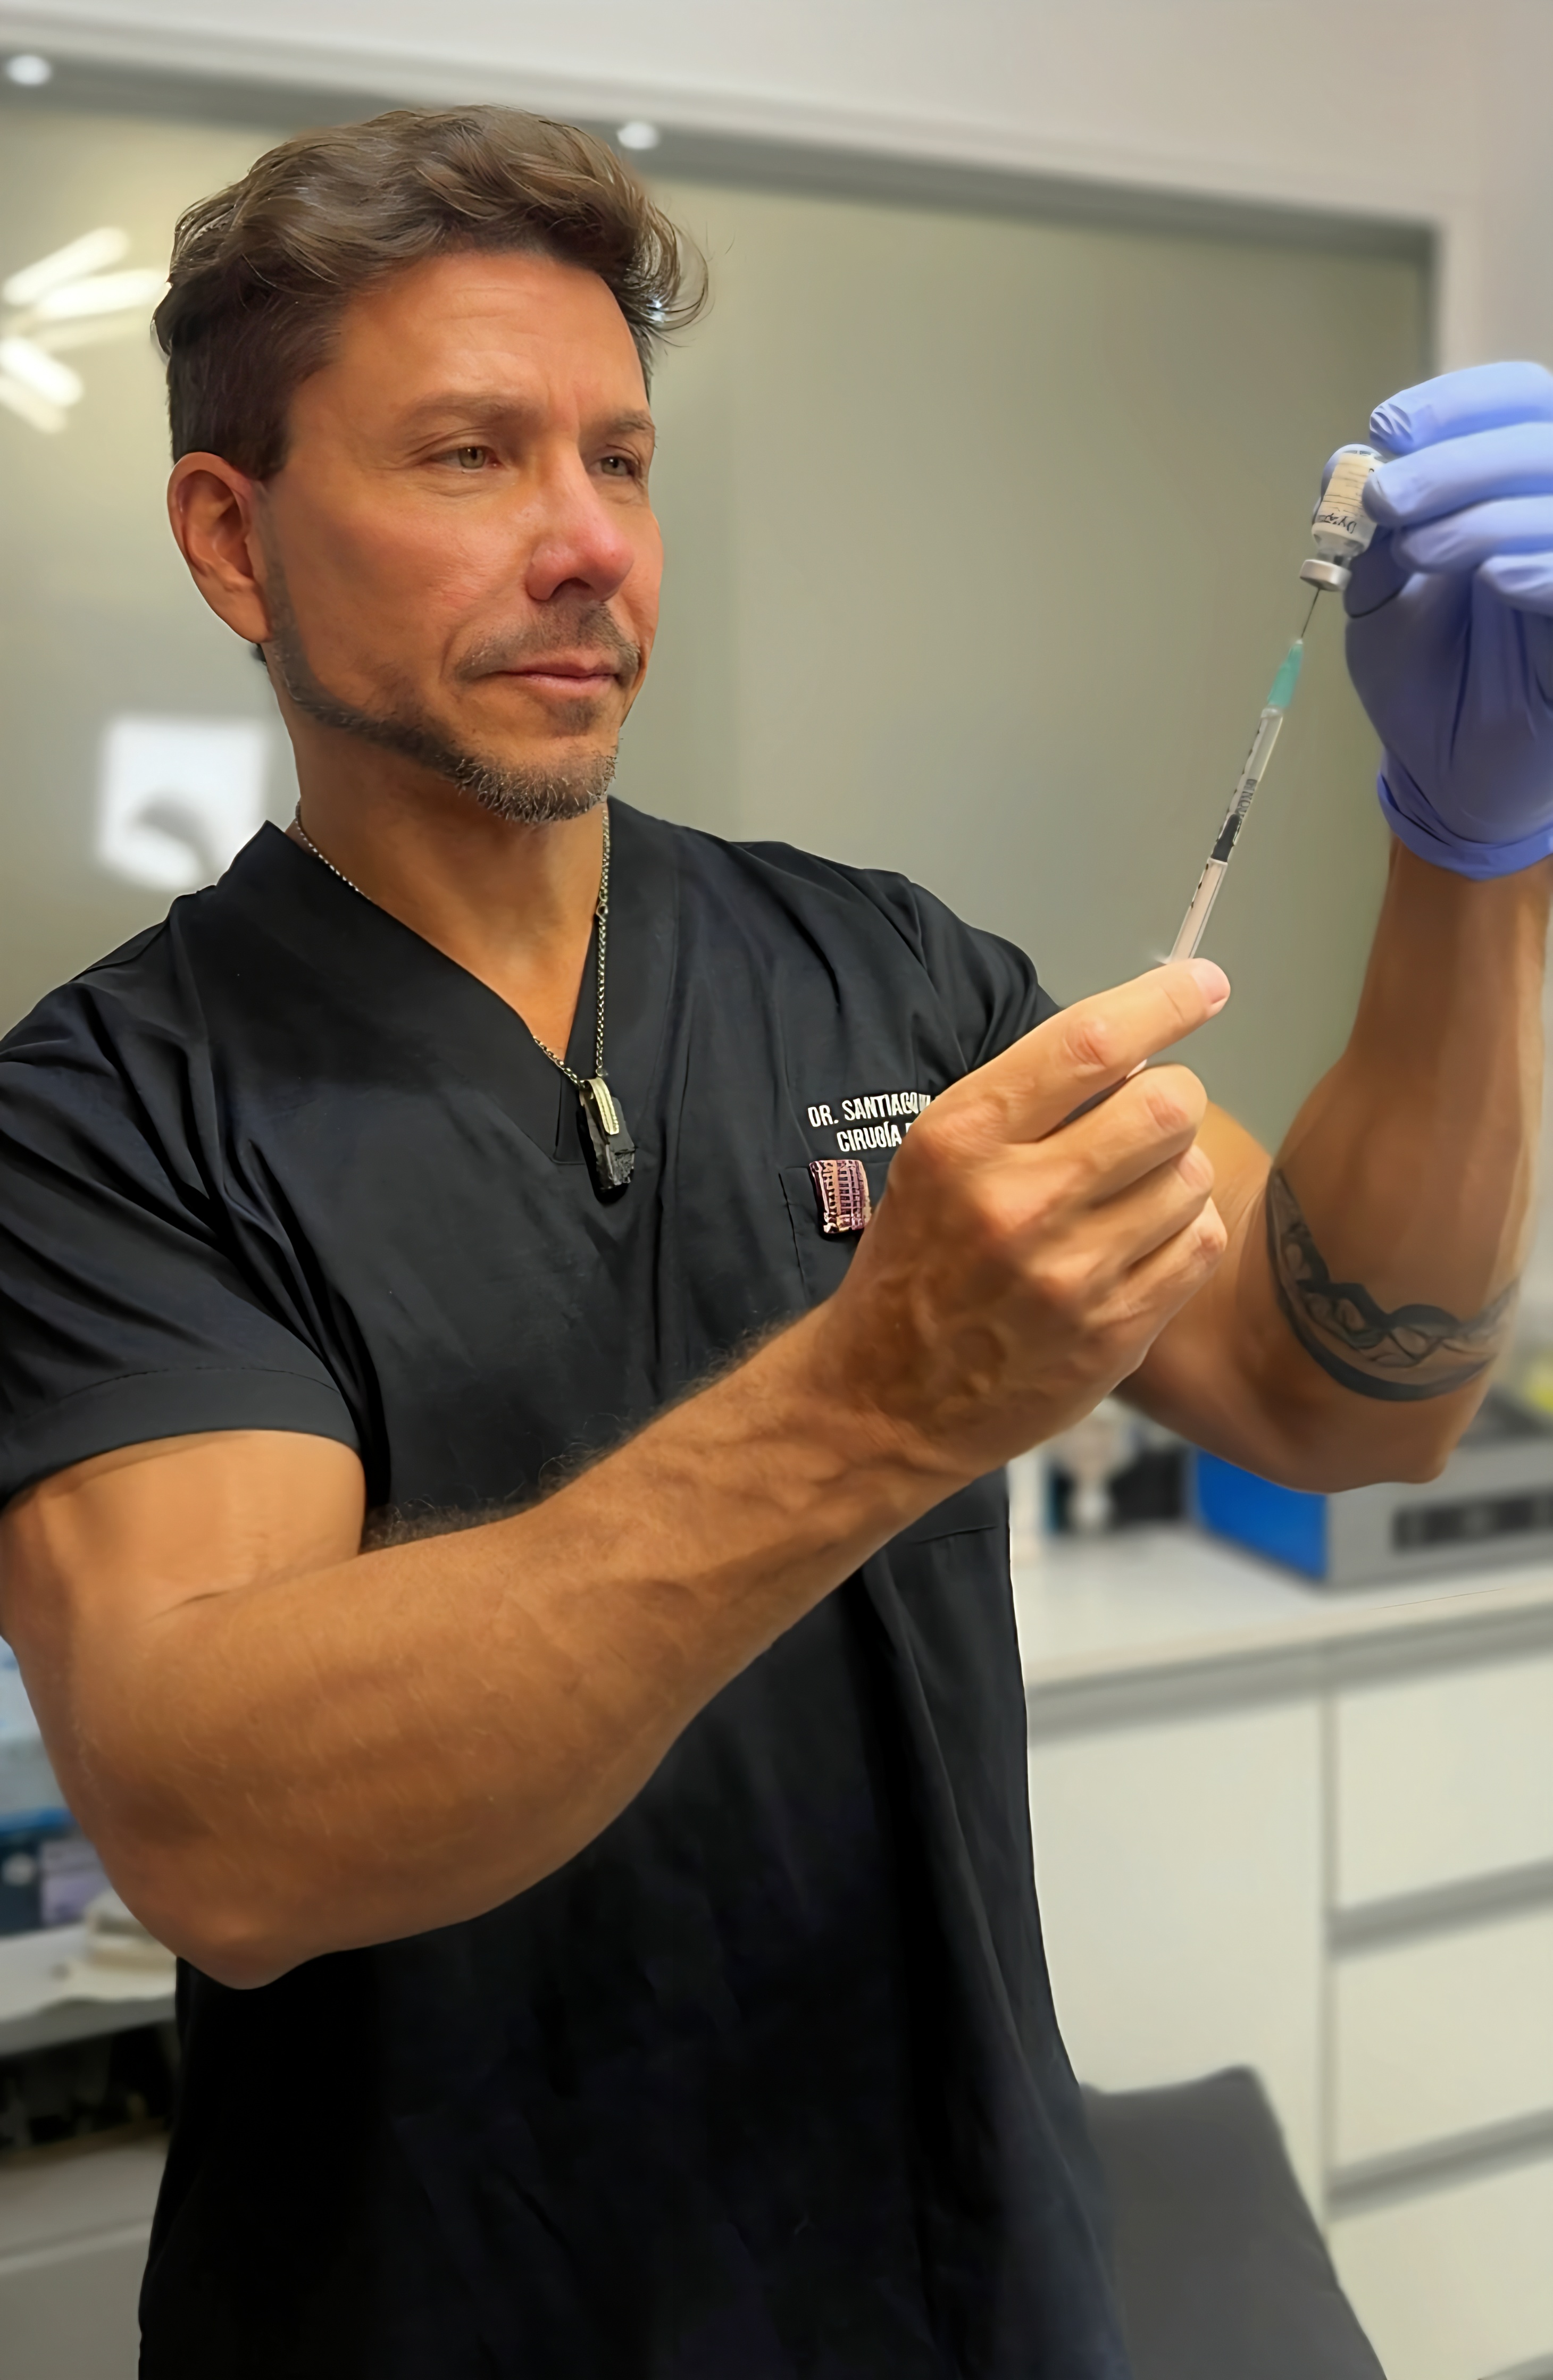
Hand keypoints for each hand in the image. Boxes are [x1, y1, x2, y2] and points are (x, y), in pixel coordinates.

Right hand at [815, 960, 1230, 1482]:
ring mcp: (1071, 1274)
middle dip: (1172, 1098)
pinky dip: (1183, 1234)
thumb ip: (1027, 1102)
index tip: (1205, 983)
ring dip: (1174, 1175)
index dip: (1165, 1000)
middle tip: (1148, 1119)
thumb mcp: (937, 1160)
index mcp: (961, 1140)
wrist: (885, 1401)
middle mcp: (1016, 1202)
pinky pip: (1201, 1243)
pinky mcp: (1114, 1333)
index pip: (1089, 1043)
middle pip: (1165, 1105)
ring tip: (1123, 1200)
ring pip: (1192, 1175)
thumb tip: (1138, 1043)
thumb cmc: (919, 1262)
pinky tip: (1137, 1247)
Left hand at [1345, 359, 1552, 875]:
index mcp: (1513, 483)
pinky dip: (1540, 563)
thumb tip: (1348, 461)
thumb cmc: (1421, 675)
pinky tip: (1494, 577)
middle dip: (1456, 460)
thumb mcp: (1380, 592)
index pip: (1516, 401)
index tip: (1385, 431)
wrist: (1444, 770)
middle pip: (1540, 436)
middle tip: (1385, 499)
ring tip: (1417, 549)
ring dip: (1485, 511)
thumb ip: (1372, 528)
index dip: (1455, 404)